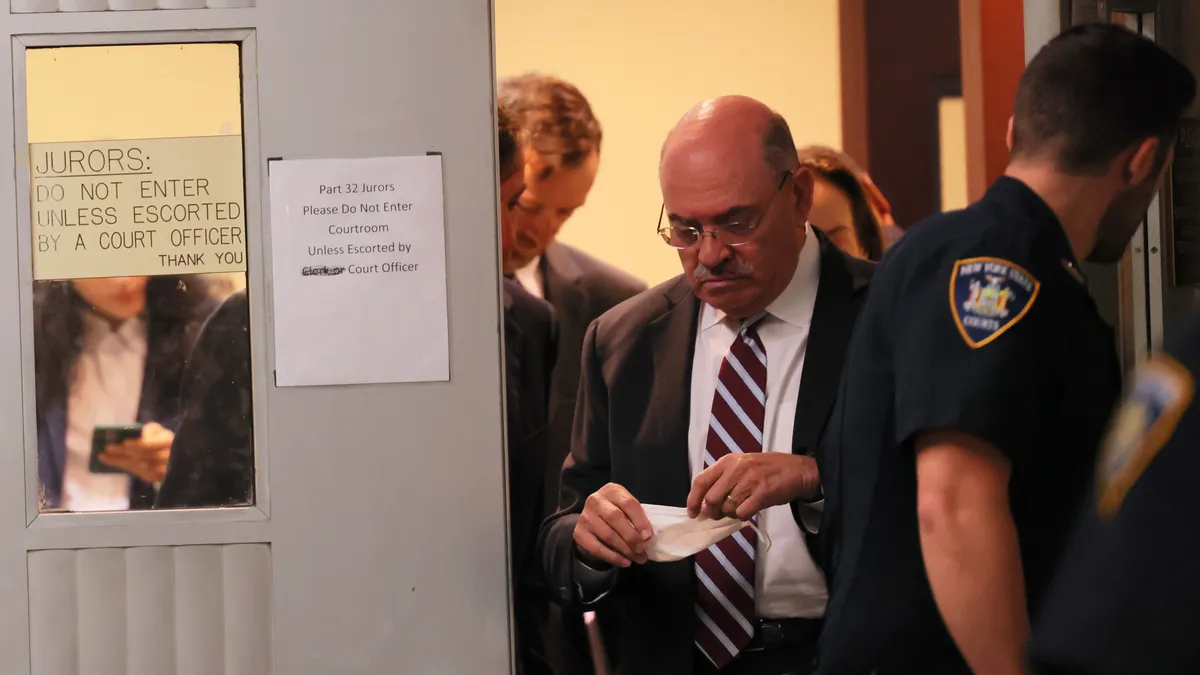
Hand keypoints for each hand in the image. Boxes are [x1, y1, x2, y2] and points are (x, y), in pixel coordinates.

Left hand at [99, 422, 172, 483]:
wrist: (171, 455)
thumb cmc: (160, 438)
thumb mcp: (157, 430)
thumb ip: (149, 430)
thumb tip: (139, 436)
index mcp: (168, 441)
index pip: (150, 445)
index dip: (137, 444)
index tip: (124, 442)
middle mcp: (168, 457)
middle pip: (142, 456)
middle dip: (123, 453)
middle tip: (107, 449)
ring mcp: (163, 470)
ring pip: (139, 466)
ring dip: (120, 461)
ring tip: (104, 457)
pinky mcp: (157, 478)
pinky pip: (139, 473)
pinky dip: (126, 467)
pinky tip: (114, 462)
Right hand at [573, 483, 653, 567]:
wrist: (592, 518)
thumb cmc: (616, 512)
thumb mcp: (626, 508)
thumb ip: (636, 517)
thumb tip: (647, 537)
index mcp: (612, 490)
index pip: (628, 503)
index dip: (640, 521)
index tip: (648, 536)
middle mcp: (596, 500)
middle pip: (615, 518)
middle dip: (631, 536)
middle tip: (642, 550)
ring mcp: (585, 516)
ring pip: (607, 534)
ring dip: (624, 549)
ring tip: (637, 558)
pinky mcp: (579, 533)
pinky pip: (596, 548)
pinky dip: (612, 557)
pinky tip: (624, 562)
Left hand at [687, 453, 819, 520]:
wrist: (796, 470)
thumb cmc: (766, 469)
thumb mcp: (741, 466)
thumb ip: (723, 480)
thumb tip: (704, 503)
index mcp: (727, 461)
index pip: (701, 481)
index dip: (693, 499)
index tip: (693, 513)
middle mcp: (736, 469)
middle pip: (711, 498)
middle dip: (712, 512)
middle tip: (718, 515)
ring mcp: (749, 481)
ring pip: (727, 508)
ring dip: (729, 514)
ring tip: (739, 508)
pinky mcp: (762, 493)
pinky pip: (742, 513)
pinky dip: (742, 516)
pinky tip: (749, 510)